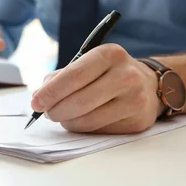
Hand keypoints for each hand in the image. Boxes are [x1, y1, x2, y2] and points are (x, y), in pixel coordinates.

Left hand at [31, 44, 164, 133]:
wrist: (150, 85)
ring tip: (63, 116)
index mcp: (109, 54)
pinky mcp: (137, 122)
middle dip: (55, 110)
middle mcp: (126, 75)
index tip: (35, 102)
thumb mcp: (88, 63)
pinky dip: (84, 128)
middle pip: (79, 101)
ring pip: (87, 120)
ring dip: (68, 122)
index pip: (74, 75)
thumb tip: (39, 96)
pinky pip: (99, 131)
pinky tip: (84, 119)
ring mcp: (135, 100)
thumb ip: (62, 77)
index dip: (51, 92)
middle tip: (47, 113)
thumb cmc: (109, 73)